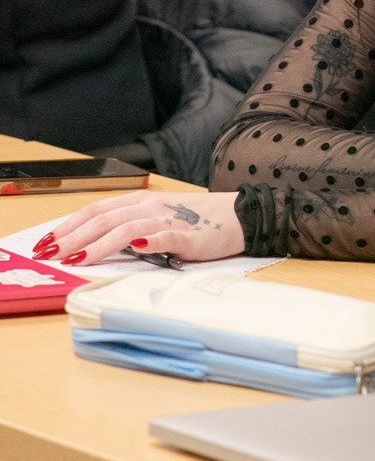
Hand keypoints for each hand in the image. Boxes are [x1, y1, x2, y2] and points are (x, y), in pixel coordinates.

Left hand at [37, 191, 245, 265]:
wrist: (241, 215)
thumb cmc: (198, 221)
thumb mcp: (158, 218)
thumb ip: (129, 226)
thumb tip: (90, 242)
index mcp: (142, 202)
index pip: (97, 210)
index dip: (69, 224)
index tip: (47, 242)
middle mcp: (152, 207)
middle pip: (105, 219)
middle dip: (74, 238)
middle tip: (52, 255)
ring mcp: (171, 221)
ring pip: (128, 229)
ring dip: (100, 244)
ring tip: (79, 258)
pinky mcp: (192, 236)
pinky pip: (168, 236)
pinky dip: (150, 241)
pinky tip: (136, 247)